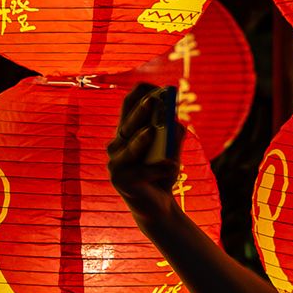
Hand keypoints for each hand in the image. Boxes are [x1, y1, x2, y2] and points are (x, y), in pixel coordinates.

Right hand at [107, 83, 184, 222]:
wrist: (157, 207)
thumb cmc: (162, 174)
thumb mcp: (172, 151)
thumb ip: (174, 136)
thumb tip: (177, 122)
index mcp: (126, 134)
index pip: (126, 108)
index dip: (137, 95)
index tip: (151, 85)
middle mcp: (116, 147)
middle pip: (127, 125)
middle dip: (141, 112)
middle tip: (154, 100)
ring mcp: (115, 164)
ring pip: (129, 148)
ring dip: (141, 139)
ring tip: (152, 131)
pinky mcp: (121, 182)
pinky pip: (140, 171)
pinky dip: (157, 169)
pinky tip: (170, 165)